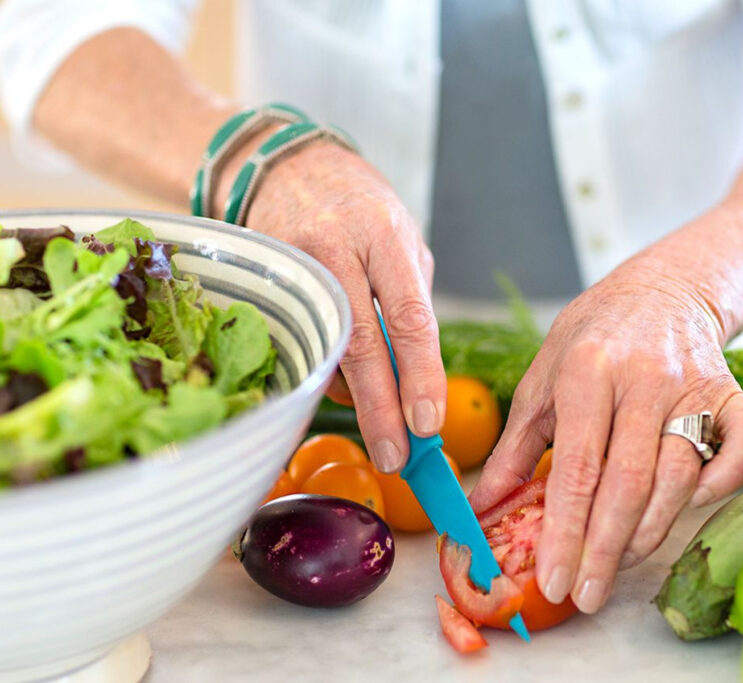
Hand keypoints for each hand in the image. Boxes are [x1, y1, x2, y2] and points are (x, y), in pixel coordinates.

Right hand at [233, 140, 445, 471]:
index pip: (410, 317)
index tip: (428, 425)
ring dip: (354, 395)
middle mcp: (335, 249)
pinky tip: (343, 375)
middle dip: (381, 409)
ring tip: (377, 414)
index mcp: (384, 237)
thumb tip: (417, 379)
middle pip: (361, 344)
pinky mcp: (263, 281)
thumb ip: (410, 302)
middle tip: (397, 457)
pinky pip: (299, 343)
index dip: (420, 375)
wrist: (291, 167)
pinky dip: (327, 370)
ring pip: (325, 350)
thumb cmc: (362, 212)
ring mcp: (292, 264)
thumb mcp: (403, 242)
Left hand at [469, 250, 742, 613]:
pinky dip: (719, 487)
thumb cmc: (592, 339)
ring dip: (650, 532)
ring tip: (619, 562)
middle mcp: (645, 378)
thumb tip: (482, 507)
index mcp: (588, 371)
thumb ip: (514, 446)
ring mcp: (695, 386)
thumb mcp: (541, 378)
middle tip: (586, 595)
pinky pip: (740, 451)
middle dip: (606, 549)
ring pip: (680, 477)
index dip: (565, 531)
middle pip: (630, 482)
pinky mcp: (732, 393)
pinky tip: (686, 507)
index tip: (553, 580)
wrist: (661, 290)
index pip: (577, 467)